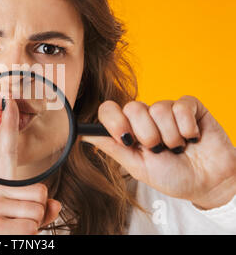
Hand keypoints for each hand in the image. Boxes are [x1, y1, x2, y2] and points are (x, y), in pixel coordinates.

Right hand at [0, 98, 61, 233]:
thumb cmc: (0, 237)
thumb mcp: (20, 221)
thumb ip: (40, 210)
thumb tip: (57, 204)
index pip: (6, 151)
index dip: (10, 125)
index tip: (10, 101)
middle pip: (42, 193)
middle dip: (39, 214)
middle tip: (19, 225)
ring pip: (39, 212)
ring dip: (34, 228)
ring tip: (13, 234)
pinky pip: (33, 227)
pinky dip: (29, 239)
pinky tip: (11, 241)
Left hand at [82, 95, 235, 209]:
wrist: (208, 184)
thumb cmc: (172, 177)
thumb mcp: (137, 166)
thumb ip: (112, 148)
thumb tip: (81, 135)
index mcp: (129, 129)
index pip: (109, 109)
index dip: (114, 121)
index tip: (125, 139)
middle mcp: (146, 116)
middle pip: (132, 107)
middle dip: (147, 135)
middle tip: (159, 149)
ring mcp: (167, 109)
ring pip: (158, 108)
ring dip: (170, 136)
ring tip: (178, 147)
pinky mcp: (190, 106)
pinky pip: (181, 106)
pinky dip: (187, 128)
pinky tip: (192, 138)